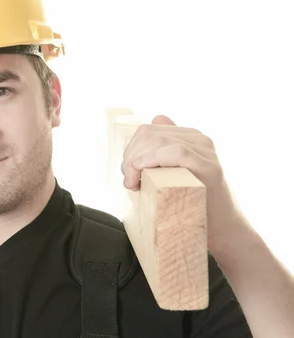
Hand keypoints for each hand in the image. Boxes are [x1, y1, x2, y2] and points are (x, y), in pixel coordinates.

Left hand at [120, 114, 243, 249]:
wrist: (221, 228)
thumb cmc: (191, 202)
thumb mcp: (172, 173)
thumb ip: (163, 150)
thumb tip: (156, 119)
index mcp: (188, 137)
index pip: (148, 130)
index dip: (131, 149)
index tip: (126, 172)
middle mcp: (200, 139)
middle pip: (150, 135)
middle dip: (131, 156)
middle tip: (128, 181)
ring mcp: (206, 151)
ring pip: (159, 140)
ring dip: (137, 160)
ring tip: (133, 183)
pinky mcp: (210, 167)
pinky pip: (178, 152)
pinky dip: (153, 158)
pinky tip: (142, 170)